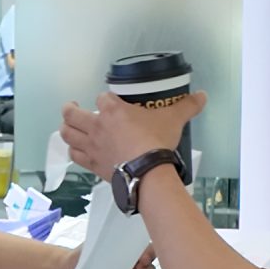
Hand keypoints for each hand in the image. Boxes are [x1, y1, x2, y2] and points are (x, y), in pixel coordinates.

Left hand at [60, 90, 206, 178]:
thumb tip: (203, 96)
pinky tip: (78, 150)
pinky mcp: (91, 164)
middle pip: (71, 113)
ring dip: (67, 130)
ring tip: (71, 128)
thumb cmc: (156, 141)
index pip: (102, 97)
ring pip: (66, 134)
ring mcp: (91, 146)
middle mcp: (96, 125)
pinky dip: (73, 152)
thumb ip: (186, 106)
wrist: (148, 172)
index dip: (105, 99)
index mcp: (112, 109)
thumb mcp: (173, 119)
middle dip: (70, 110)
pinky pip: (74, 156)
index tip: (111, 103)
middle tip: (74, 108)